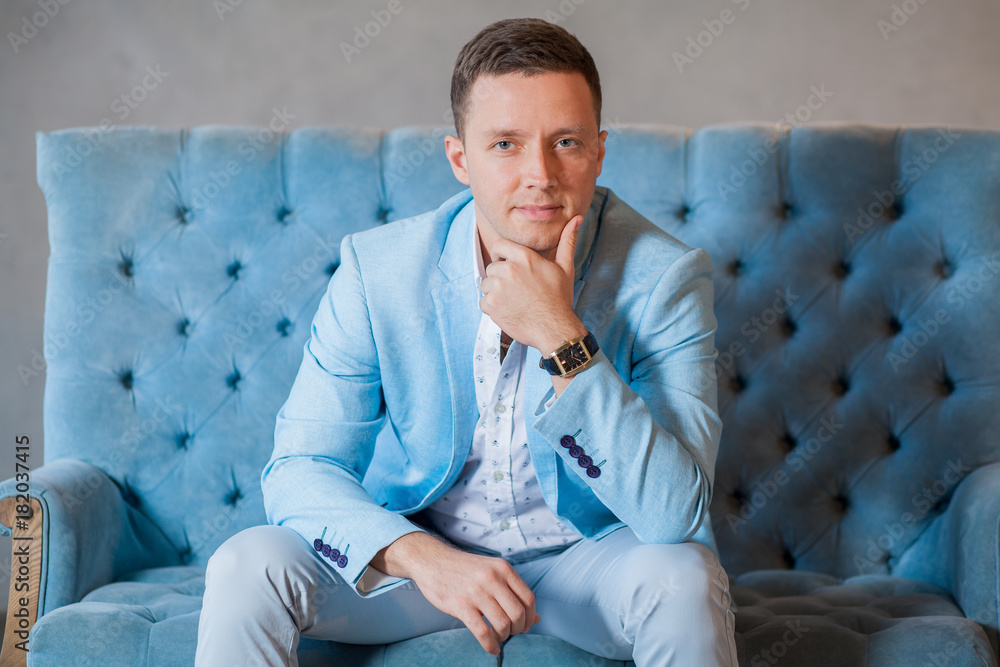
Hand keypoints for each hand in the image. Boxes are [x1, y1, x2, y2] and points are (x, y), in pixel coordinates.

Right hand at [371, 532, 539, 654]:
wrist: (431, 560)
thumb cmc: (464, 569)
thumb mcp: (491, 571)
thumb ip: (512, 592)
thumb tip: (535, 619)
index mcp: (503, 569)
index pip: (528, 598)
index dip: (530, 616)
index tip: (524, 624)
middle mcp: (492, 579)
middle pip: (518, 613)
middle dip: (518, 628)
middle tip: (510, 631)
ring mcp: (476, 592)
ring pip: (502, 624)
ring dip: (503, 636)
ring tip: (497, 636)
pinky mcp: (461, 605)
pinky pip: (482, 633)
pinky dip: (490, 645)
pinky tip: (491, 647)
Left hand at [479, 214, 584, 354]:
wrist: (555, 329)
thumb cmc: (560, 299)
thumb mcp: (565, 267)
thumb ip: (567, 241)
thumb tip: (577, 218)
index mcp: (524, 257)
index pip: (499, 245)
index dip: (502, 255)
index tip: (509, 265)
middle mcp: (508, 270)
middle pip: (492, 267)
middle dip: (500, 277)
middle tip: (517, 290)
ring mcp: (498, 288)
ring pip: (486, 285)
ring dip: (495, 293)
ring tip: (513, 301)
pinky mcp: (492, 306)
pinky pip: (482, 302)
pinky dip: (492, 308)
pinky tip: (508, 311)